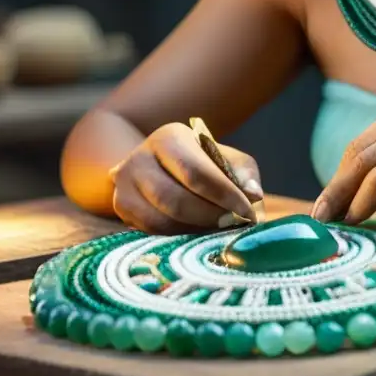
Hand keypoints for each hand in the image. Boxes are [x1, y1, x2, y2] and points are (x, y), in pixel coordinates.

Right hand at [109, 122, 262, 233]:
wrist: (159, 164)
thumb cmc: (200, 161)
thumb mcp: (224, 158)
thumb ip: (243, 172)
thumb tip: (254, 195)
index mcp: (169, 138)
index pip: (196, 172)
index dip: (224, 195)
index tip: (248, 211)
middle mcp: (139, 157)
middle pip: (175, 200)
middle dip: (210, 217)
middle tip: (234, 225)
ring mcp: (124, 184)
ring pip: (160, 220)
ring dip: (195, 231)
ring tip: (219, 230)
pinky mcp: (121, 207)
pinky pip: (151, 232)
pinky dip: (179, 237)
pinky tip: (198, 233)